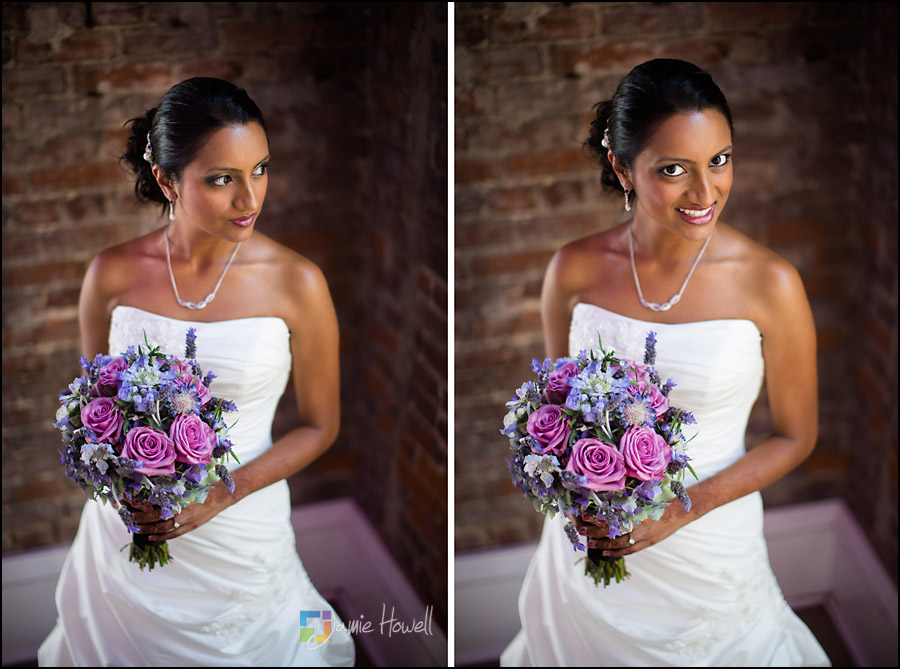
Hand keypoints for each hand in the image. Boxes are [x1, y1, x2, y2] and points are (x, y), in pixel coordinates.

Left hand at [129, 481, 234, 542]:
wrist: (221, 495)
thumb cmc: (205, 485)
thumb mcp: (187, 481)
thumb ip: (172, 485)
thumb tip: (152, 485)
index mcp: (180, 496)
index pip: (155, 502)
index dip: (142, 504)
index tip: (130, 504)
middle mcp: (182, 509)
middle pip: (156, 516)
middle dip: (141, 518)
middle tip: (129, 518)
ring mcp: (187, 519)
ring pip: (162, 527)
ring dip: (147, 529)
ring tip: (136, 529)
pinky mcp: (191, 526)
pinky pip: (173, 534)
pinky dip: (161, 537)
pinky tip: (151, 538)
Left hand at [570, 502, 692, 557]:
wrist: (680, 511)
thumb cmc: (661, 499)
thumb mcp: (644, 495)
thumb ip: (627, 499)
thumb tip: (606, 497)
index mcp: (637, 511)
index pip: (613, 516)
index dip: (598, 517)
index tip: (585, 515)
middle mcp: (639, 525)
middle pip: (613, 531)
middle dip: (595, 531)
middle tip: (581, 530)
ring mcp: (644, 536)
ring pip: (619, 543)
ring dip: (602, 544)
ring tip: (588, 543)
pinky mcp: (648, 543)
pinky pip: (629, 550)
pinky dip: (616, 553)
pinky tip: (604, 553)